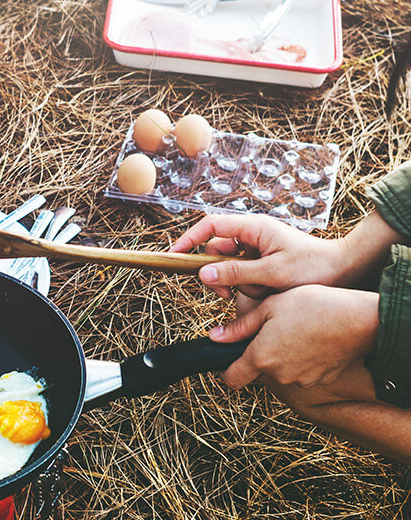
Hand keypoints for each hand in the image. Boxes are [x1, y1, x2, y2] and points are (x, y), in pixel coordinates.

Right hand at [170, 214, 347, 299]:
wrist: (343, 271)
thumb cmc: (314, 267)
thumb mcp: (273, 273)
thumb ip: (237, 273)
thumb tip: (203, 273)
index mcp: (254, 227)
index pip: (210, 226)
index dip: (189, 239)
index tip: (174, 256)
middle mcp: (252, 234)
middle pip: (215, 250)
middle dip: (217, 273)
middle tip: (224, 293)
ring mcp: (256, 247)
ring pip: (227, 266)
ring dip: (235, 283)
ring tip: (256, 292)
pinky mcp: (260, 261)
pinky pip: (240, 274)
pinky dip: (246, 286)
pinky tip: (262, 292)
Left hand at [213, 285, 378, 389]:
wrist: (360, 320)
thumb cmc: (314, 307)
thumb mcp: (269, 307)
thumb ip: (240, 327)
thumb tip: (216, 337)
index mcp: (261, 358)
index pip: (232, 379)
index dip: (226, 372)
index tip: (226, 363)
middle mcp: (279, 375)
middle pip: (260, 370)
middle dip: (262, 354)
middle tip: (274, 329)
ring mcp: (302, 380)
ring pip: (283, 371)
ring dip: (284, 357)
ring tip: (298, 331)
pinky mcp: (321, 380)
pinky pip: (304, 371)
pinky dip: (304, 360)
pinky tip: (314, 340)